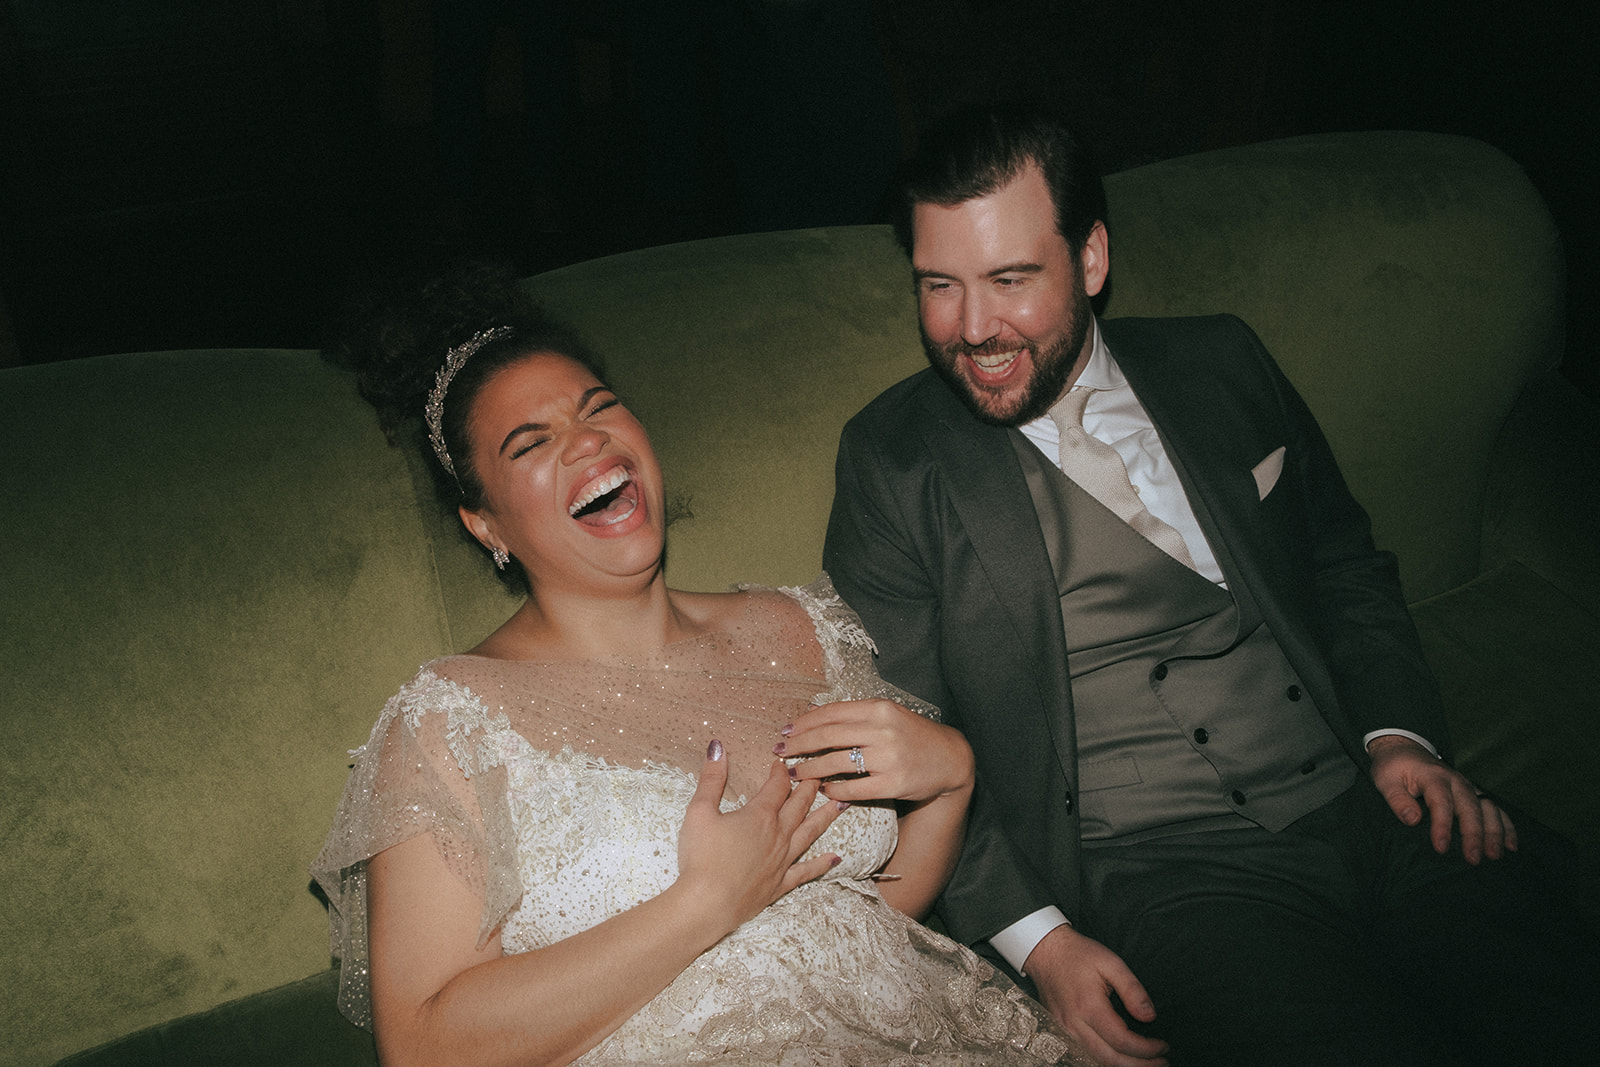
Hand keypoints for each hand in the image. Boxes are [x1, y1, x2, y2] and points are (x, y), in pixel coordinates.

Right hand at [675, 742, 845, 936]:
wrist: (706, 904)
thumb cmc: (701, 857)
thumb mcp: (700, 811)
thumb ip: (711, 778)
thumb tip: (717, 746)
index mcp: (759, 816)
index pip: (777, 786)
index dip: (780, 772)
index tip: (782, 762)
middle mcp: (778, 835)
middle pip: (799, 805)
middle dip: (809, 787)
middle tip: (821, 773)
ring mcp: (782, 861)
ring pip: (810, 833)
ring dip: (826, 817)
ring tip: (842, 804)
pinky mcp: (780, 884)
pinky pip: (807, 871)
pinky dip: (822, 864)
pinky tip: (835, 858)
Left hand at [778, 699, 974, 804]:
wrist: (950, 758)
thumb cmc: (912, 735)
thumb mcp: (888, 715)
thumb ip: (855, 715)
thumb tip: (813, 715)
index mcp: (879, 708)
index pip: (832, 712)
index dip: (804, 722)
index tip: (786, 730)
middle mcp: (882, 730)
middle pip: (829, 736)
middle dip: (799, 744)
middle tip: (781, 751)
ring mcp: (888, 757)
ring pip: (836, 762)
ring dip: (810, 769)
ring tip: (795, 773)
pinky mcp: (893, 783)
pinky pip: (854, 788)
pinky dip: (834, 788)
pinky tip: (823, 789)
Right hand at [1025, 924, 1168, 1066]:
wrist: (1045, 951)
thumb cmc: (1078, 954)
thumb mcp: (1111, 962)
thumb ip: (1133, 990)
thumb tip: (1149, 1016)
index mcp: (1089, 1007)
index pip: (1123, 1041)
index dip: (1147, 1049)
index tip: (1164, 1046)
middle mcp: (1074, 1025)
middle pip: (1110, 1060)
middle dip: (1140, 1065)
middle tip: (1162, 1062)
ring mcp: (1064, 1031)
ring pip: (1096, 1063)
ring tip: (1144, 1064)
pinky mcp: (1060, 1032)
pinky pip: (1084, 1057)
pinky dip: (1104, 1062)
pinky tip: (1120, 1059)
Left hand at [1367, 735, 1517, 862]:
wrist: (1405, 749)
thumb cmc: (1393, 767)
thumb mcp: (1385, 780)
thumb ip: (1397, 799)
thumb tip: (1413, 820)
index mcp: (1432, 776)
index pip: (1441, 802)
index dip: (1442, 826)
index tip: (1441, 847)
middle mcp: (1455, 780)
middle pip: (1470, 807)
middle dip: (1474, 834)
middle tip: (1473, 859)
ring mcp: (1468, 786)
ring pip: (1488, 808)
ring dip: (1494, 832)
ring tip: (1495, 855)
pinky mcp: (1474, 793)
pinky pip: (1495, 809)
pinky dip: (1506, 826)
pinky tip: (1511, 845)